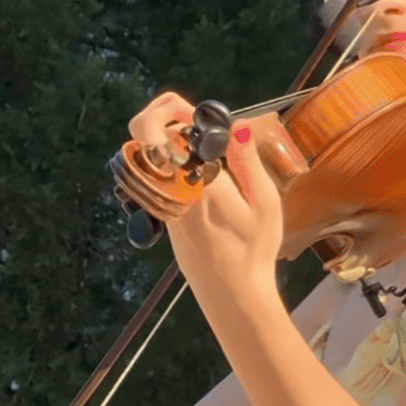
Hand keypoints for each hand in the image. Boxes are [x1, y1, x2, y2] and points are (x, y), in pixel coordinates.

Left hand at [126, 93, 284, 299]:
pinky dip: (172, 162)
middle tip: (194, 121)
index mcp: (193, 182)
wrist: (233, 296)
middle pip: (140, 134)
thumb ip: (248, 161)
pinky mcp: (163, 215)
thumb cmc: (254, 252)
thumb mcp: (264, 204)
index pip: (159, 131)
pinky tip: (200, 170)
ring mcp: (161, 203)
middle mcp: (169, 190)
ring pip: (146, 155)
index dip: (173, 110)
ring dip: (168, 139)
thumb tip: (236, 125)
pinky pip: (155, 175)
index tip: (201, 117)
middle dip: (162, 115)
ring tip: (202, 146)